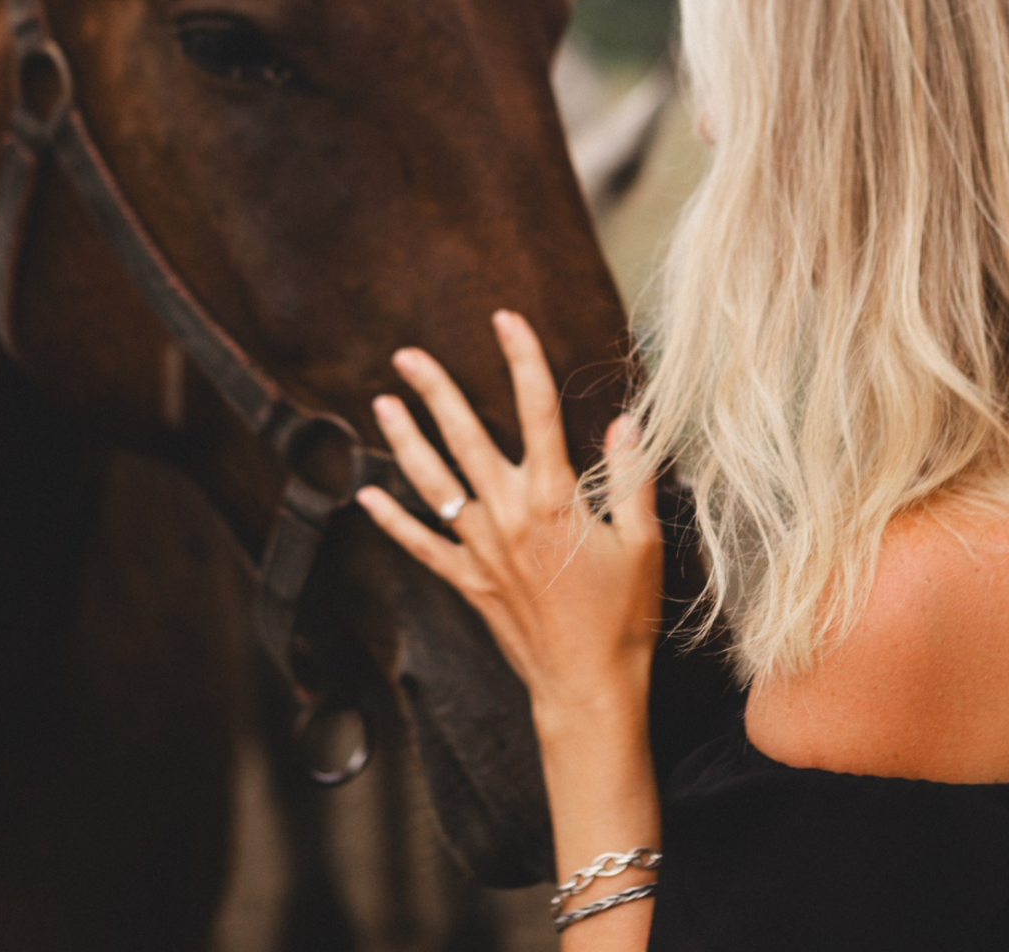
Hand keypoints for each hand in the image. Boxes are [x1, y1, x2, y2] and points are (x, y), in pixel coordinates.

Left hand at [356, 310, 662, 721]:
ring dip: (403, 440)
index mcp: (553, 498)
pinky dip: (391, 519)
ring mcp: (480, 547)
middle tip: (407, 354)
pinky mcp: (466, 579)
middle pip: (464, 437)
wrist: (588, 687)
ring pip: (432, 482)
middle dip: (435, 390)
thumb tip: (625, 421)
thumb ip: (630, 478)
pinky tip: (366, 494)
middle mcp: (507, 514)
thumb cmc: (623, 617)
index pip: (537, 411)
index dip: (521, 359)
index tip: (506, 320)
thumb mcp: (642, 542)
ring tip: (381, 403)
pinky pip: (420, 543)